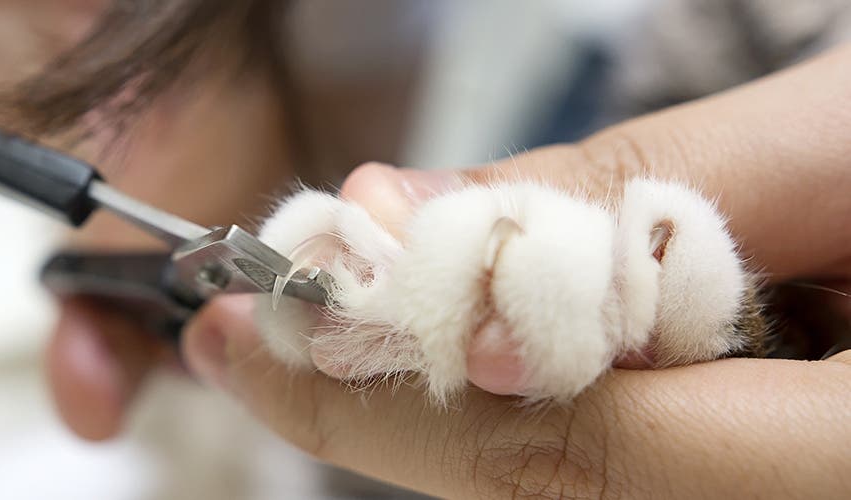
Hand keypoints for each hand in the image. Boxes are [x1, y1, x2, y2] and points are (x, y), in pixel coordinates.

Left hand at [180, 45, 850, 496]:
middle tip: (266, 327)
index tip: (249, 326)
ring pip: (584, 481)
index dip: (392, 394)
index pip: (587, 456)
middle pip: (568, 485)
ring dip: (453, 393)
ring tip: (357, 307)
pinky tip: (482, 330)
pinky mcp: (767, 479)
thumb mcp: (846, 138)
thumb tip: (409, 222)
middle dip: (395, 402)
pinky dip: (538, 396)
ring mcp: (789, 496)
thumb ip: (632, 186)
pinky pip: (631, 465)